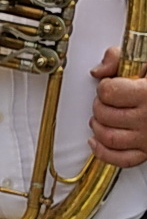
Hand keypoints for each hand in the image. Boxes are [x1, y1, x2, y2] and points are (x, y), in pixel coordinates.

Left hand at [89, 47, 146, 166]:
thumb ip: (120, 59)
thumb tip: (100, 70)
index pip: (109, 92)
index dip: (104, 86)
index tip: (109, 84)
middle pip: (105, 114)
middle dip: (99, 105)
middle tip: (105, 100)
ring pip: (109, 137)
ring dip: (98, 127)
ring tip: (101, 117)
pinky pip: (121, 159)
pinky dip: (103, 152)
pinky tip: (96, 141)